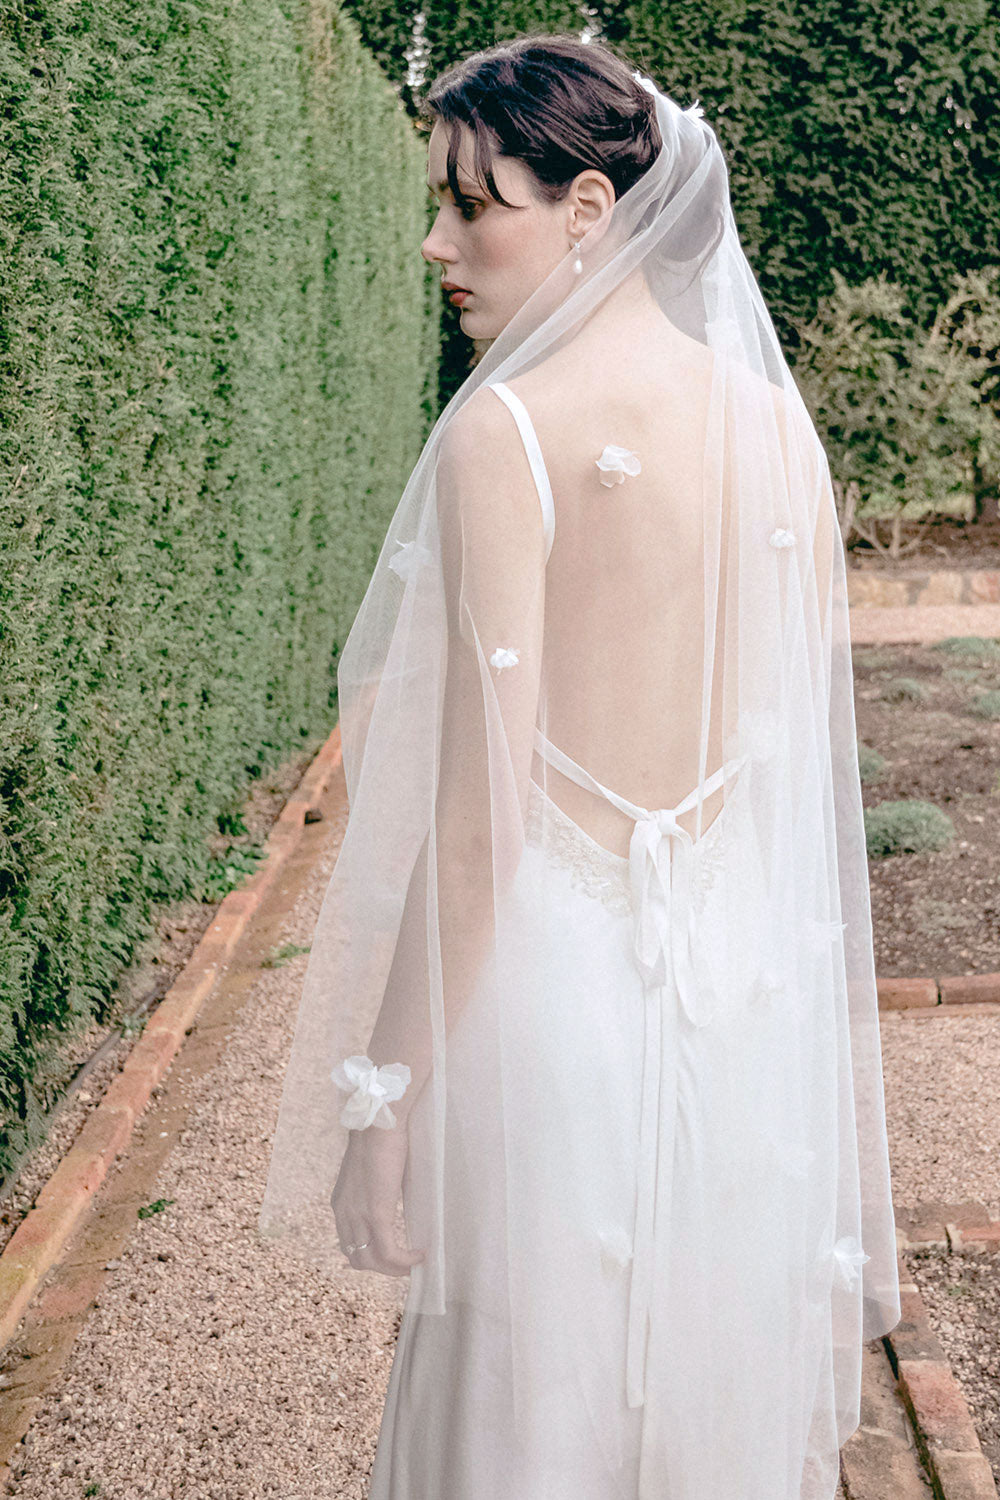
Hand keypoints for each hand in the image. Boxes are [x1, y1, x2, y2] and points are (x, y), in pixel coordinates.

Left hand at [330, 1122, 425, 1276]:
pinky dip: (405, 1260)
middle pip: (358, 1259)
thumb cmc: (379, 1137)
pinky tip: (420, 1255)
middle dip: (382, 1267)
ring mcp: (358, 1215)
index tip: (390, 1256)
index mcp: (340, 1204)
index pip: (348, 1244)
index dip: (368, 1256)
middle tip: (405, 1263)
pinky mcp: (376, 1214)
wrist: (379, 1121)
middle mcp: (344, 1213)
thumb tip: (389, 1195)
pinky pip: (389, 1252)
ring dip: (394, 1269)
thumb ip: (373, 1188)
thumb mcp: (369, 1169)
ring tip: (414, 1262)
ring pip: (372, 1262)